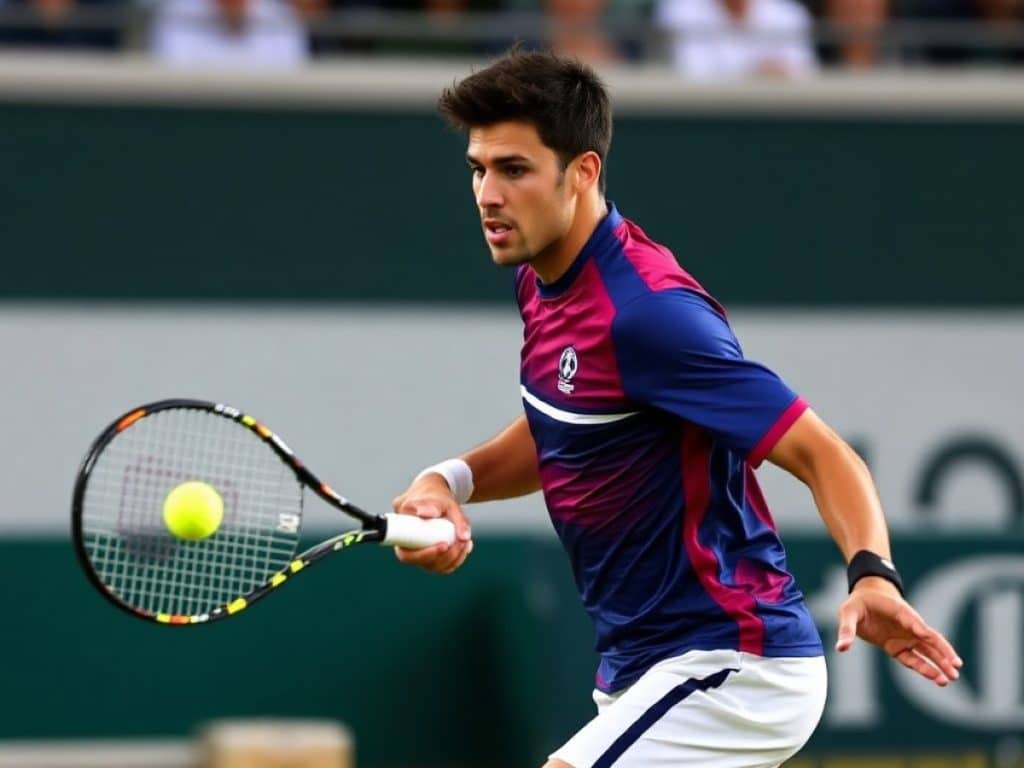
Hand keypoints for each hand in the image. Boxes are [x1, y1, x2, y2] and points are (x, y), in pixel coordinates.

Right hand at [391, 474, 472, 574]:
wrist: (434, 493)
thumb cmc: (435, 495)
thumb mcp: (444, 501)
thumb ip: (447, 513)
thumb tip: (452, 529)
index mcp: (400, 527)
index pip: (405, 553)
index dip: (424, 554)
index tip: (444, 545)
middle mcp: (404, 542)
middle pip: (420, 562)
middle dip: (443, 557)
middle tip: (461, 543)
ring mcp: (415, 549)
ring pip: (431, 566)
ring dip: (452, 559)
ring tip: (465, 542)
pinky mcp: (426, 553)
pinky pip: (438, 565)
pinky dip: (454, 559)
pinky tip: (465, 547)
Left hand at [836, 577, 962, 685]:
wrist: (864, 599)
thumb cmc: (858, 603)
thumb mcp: (848, 612)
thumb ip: (846, 628)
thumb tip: (841, 648)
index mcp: (898, 610)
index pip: (914, 621)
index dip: (922, 630)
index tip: (931, 640)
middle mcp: (907, 625)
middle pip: (929, 639)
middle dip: (942, 652)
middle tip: (955, 667)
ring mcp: (906, 637)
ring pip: (926, 652)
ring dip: (939, 664)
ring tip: (951, 679)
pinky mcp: (899, 647)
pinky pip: (914, 659)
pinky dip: (925, 668)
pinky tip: (937, 678)